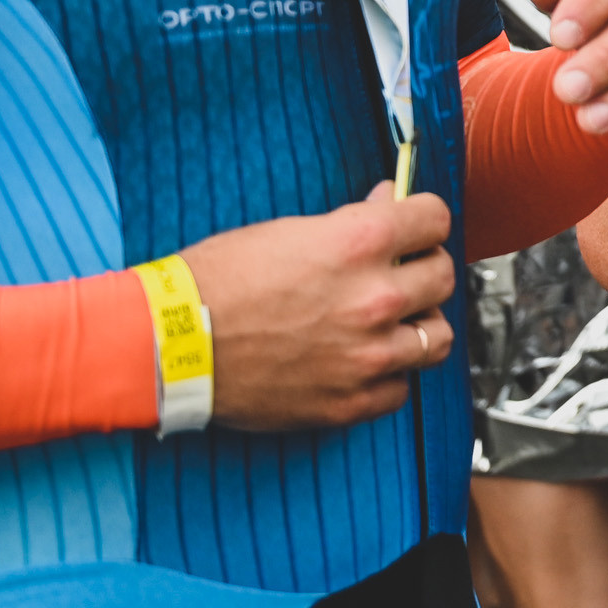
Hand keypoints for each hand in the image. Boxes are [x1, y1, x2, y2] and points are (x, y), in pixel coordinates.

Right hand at [180, 183, 455, 430]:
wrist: (164, 346)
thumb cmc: (214, 282)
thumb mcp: (287, 231)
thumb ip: (351, 222)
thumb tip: (388, 205)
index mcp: (359, 243)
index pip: (437, 219)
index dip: (424, 220)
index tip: (415, 228)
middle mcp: (374, 298)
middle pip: (443, 275)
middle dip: (423, 268)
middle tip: (400, 273)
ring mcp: (366, 355)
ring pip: (438, 336)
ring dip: (418, 325)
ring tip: (390, 321)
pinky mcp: (349, 402)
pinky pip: (402, 388)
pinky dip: (389, 375)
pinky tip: (363, 361)